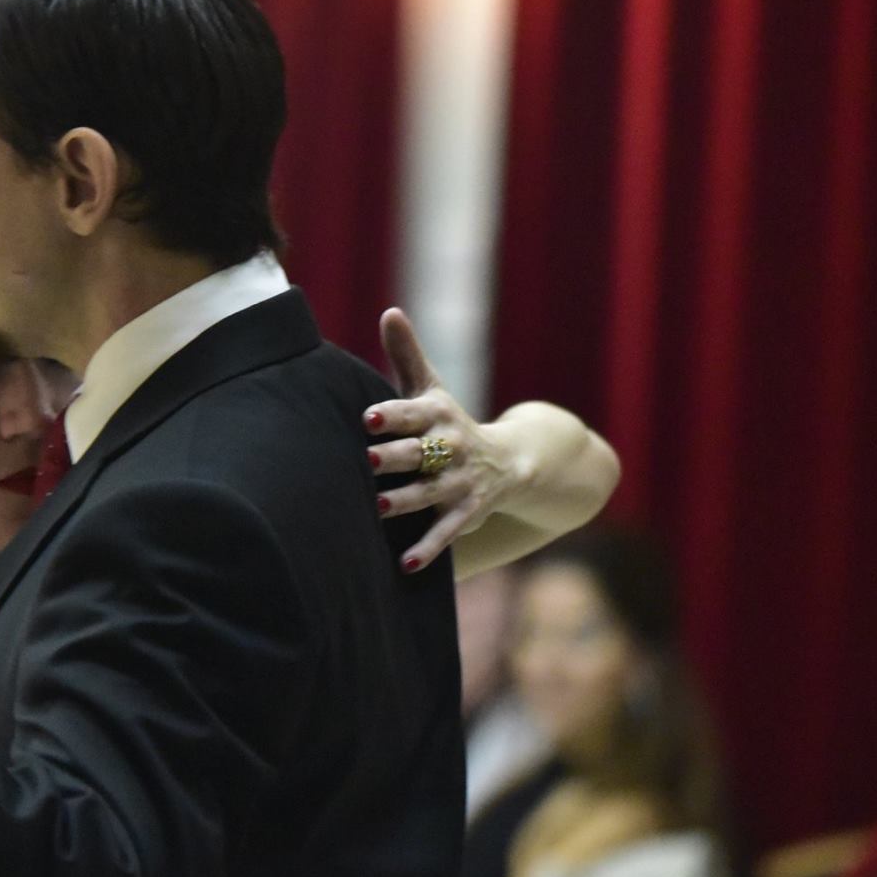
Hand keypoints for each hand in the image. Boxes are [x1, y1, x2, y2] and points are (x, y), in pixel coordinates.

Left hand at [364, 307, 533, 569]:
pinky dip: (427, 549)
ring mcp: (460, 482)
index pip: (413, 412)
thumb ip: (407, 354)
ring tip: (378, 507)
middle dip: (395, 456)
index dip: (392, 415)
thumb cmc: (448, 421)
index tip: (368, 417)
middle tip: (367, 459)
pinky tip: (404, 564)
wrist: (508, 462)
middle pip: (419, 452)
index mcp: (438, 414)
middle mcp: (451, 447)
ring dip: (406, 501)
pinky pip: (446, 532)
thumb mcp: (431, 388)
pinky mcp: (466, 512)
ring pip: (430, 492)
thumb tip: (390, 311)